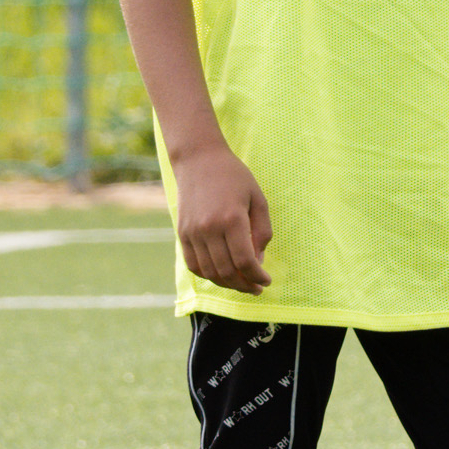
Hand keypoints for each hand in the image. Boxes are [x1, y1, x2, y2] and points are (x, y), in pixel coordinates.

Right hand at [172, 144, 273, 294]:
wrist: (199, 160)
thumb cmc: (234, 177)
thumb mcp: (258, 199)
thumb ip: (261, 232)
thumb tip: (258, 262)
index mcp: (231, 219)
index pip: (245, 261)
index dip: (257, 277)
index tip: (266, 281)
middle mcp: (209, 228)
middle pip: (227, 271)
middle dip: (244, 285)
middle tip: (256, 288)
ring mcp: (192, 232)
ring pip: (209, 272)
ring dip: (227, 284)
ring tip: (242, 284)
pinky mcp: (181, 233)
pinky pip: (194, 264)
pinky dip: (208, 275)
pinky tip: (222, 275)